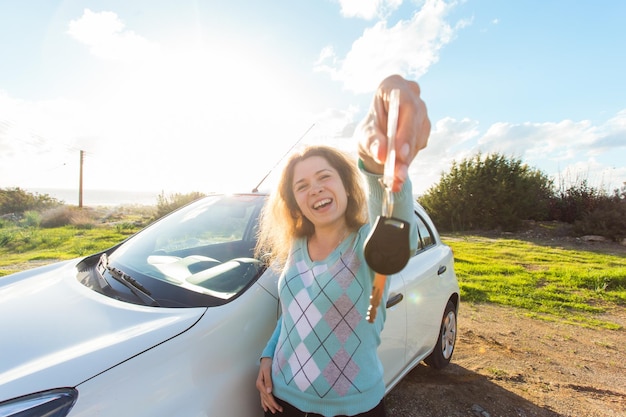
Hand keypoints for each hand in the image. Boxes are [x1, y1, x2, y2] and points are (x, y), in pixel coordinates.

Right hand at [256, 357, 281, 413]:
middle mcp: (259, 386)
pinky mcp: (262, 386)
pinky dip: (264, 402)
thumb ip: (268, 381)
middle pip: (266, 398)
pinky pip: (262, 396)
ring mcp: (260, 387)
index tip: (278, 407)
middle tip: (279, 410)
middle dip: (272, 405)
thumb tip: (269, 391)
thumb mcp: (267, 370)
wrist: (266, 359)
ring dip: (269, 405)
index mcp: (260, 383)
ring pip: (264, 398)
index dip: (273, 402)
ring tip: (274, 411)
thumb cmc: (267, 363)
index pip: (267, 395)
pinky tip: (265, 407)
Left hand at [357, 74, 430, 191]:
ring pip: (419, 134)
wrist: (376, 141)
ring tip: (396, 178)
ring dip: (409, 158)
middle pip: (415, 120)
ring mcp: (421, 111)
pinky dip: (409, 162)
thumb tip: (382, 154)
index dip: (405, 128)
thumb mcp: (364, 136)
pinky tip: (399, 177)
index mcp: (393, 86)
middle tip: (399, 170)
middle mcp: (412, 95)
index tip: (400, 151)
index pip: (405, 103)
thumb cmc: (369, 131)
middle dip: (407, 147)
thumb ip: (372, 142)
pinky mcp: (424, 128)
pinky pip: (420, 144)